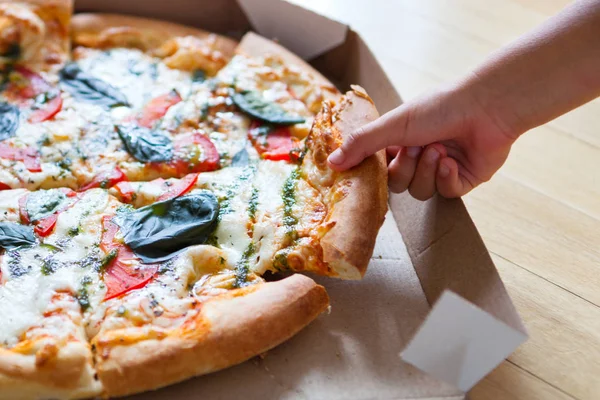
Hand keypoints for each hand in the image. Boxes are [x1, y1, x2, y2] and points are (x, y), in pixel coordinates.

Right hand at [327, 83, 517, 199]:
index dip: (374, 171)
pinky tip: (451, 160)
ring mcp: (440, 170)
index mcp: (400, 142)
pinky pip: (445, 193)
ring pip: (421, 192)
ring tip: (439, 149)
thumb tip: (331, 162)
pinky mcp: (462, 180)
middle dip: (406, 168)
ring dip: (427, 170)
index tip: (369, 171)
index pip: (377, 168)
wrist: (486, 108)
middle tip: (417, 147)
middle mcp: (418, 156)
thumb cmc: (439, 108)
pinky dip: (446, 177)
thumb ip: (361, 144)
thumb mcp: (393, 125)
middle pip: (397, 184)